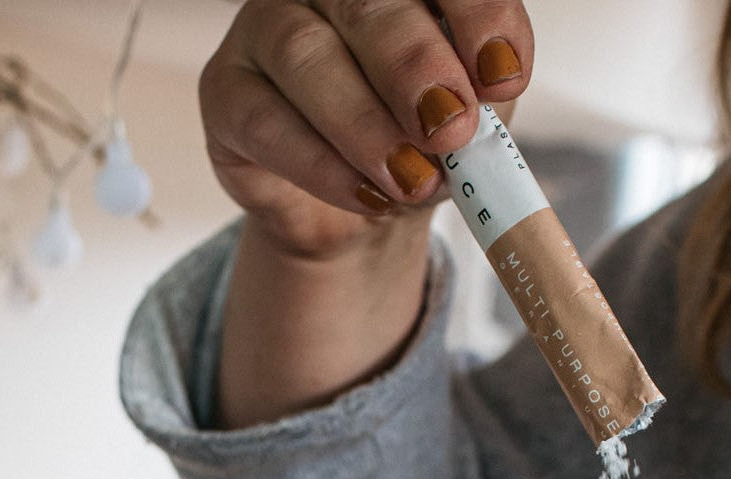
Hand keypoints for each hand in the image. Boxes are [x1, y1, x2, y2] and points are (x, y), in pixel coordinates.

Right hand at [199, 0, 533, 258]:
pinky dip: (321, 166)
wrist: (353, 206)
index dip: (475, 13)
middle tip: (451, 129)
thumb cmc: (413, 142)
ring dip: (364, 125)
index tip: (505, 75)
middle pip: (364, 3)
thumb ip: (479, 106)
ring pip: (305, 57)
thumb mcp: (463, 123)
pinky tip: (367, 196)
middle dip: (414, 68)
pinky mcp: (225, 90)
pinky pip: (266, 121)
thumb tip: (486, 106)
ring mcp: (265, 28)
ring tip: (411, 180)